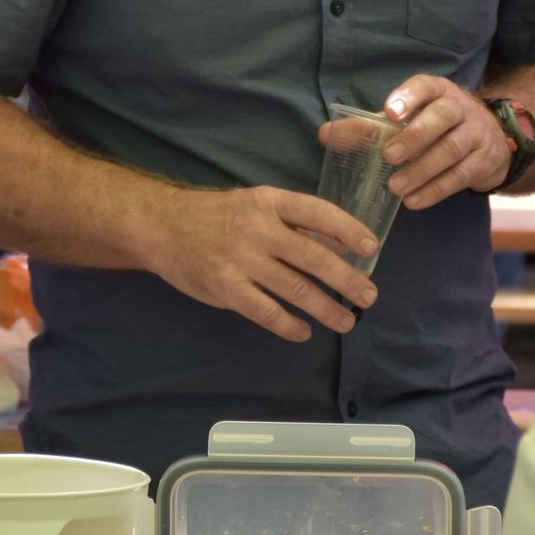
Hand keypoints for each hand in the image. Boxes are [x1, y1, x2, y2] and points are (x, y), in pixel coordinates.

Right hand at [144, 183, 380, 343]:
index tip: (372, 248)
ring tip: (346, 322)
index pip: (317, 213)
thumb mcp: (255, 204)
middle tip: (369, 296)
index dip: (348, 230)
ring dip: (326, 309)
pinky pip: (266, 312)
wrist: (162, 226)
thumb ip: (292, 223)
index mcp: (268, 202)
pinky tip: (304, 332)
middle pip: (313, 257)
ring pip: (295, 289)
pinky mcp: (226, 289)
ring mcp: (241, 261)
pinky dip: (290, 326)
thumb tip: (338, 244)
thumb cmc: (217, 215)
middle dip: (347, 279)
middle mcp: (257, 229)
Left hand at [374, 76, 511, 208]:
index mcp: (439, 90)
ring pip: (450, 149)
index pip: (425, 86)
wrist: (491, 142)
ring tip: (396, 187)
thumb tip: (335, 133)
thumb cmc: (441, 126)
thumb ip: (380, 124)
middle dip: (414, 136)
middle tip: (389, 155)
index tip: (389, 113)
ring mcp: (476, 133)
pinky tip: (413, 200)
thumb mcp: (416, 116)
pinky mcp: (484, 161)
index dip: (408, 97)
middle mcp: (461, 107)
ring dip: (421, 170)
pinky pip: (459, 176)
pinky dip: (434, 190)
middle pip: (441, 116)